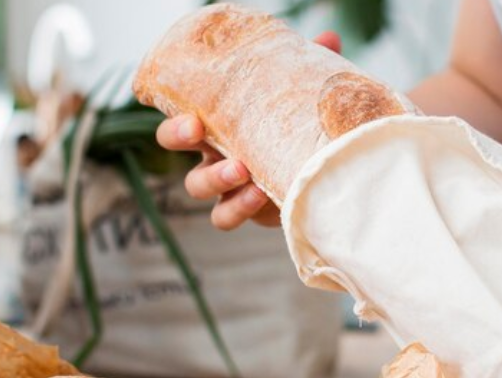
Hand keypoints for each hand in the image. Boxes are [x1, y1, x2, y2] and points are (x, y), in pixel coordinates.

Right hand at [155, 31, 342, 230]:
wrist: (324, 168)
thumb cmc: (298, 125)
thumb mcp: (299, 96)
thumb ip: (308, 71)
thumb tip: (328, 38)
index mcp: (217, 123)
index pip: (178, 121)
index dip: (175, 125)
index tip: (193, 120)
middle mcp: (213, 153)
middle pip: (173, 144)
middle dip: (180, 140)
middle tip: (200, 132)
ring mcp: (227, 185)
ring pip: (198, 187)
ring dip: (216, 179)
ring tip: (243, 170)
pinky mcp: (247, 209)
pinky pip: (226, 215)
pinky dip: (238, 208)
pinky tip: (262, 195)